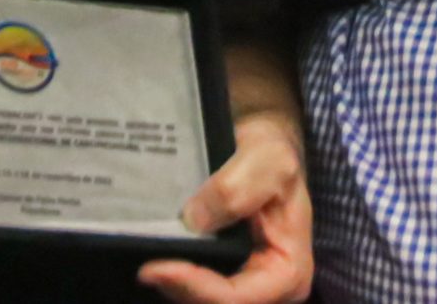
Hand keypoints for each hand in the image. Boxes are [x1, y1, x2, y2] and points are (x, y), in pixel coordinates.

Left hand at [138, 109, 312, 303]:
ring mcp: (246, 284)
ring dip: (175, 285)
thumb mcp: (267, 160)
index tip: (157, 268)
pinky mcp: (225, 275)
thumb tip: (194, 219)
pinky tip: (156, 256)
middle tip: (146, 268)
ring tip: (148, 264)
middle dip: (182, 289)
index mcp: (289, 270)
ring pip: (202, 300)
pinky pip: (195, 287)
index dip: (197, 288)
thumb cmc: (272, 155)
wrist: (262, 147)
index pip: (238, 297)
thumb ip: (236, 188)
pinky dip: (176, 276)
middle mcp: (270, 287)